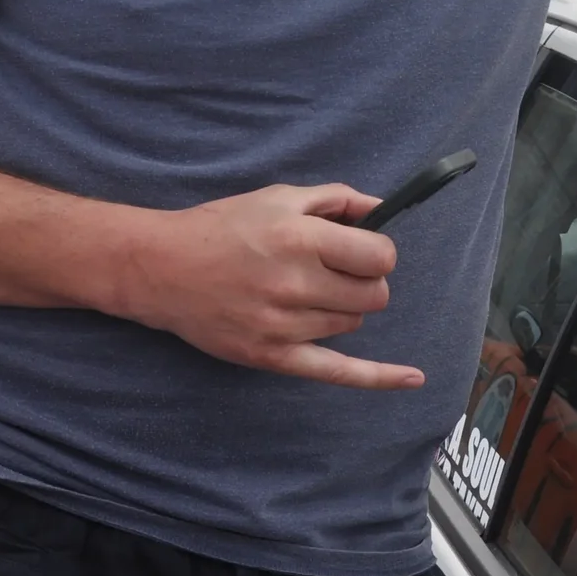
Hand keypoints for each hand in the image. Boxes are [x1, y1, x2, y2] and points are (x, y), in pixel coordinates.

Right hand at [115, 183, 420, 390]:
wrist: (162, 268)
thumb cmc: (222, 227)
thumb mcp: (278, 197)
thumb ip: (336, 199)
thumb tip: (382, 208)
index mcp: (301, 240)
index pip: (379, 257)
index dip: (378, 252)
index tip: (361, 250)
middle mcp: (296, 284)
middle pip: (373, 296)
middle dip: (364, 281)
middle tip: (334, 271)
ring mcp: (284, 326)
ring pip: (352, 325)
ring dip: (341, 309)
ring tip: (302, 292)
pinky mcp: (272, 356)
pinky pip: (338, 372)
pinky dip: (379, 377)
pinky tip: (414, 378)